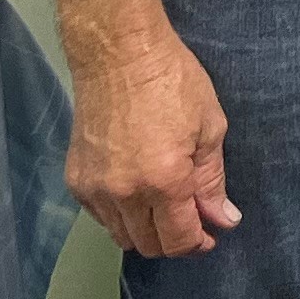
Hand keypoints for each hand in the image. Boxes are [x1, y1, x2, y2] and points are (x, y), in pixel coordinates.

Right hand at [67, 28, 243, 258]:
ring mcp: (96, 188)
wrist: (119, 53)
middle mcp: (126, 192)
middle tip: (190, 221)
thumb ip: (213, 180)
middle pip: (149, 245)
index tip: (209, 235)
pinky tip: (136, 192)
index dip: (197, 245)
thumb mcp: (209, 127)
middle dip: (174, 241)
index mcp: (165, 181)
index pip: (179, 240)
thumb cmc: (172, 81)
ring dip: (145, 231)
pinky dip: (120, 215)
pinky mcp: (76, 180)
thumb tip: (223, 219)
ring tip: (163, 206)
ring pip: (122, 236)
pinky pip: (100, 217)